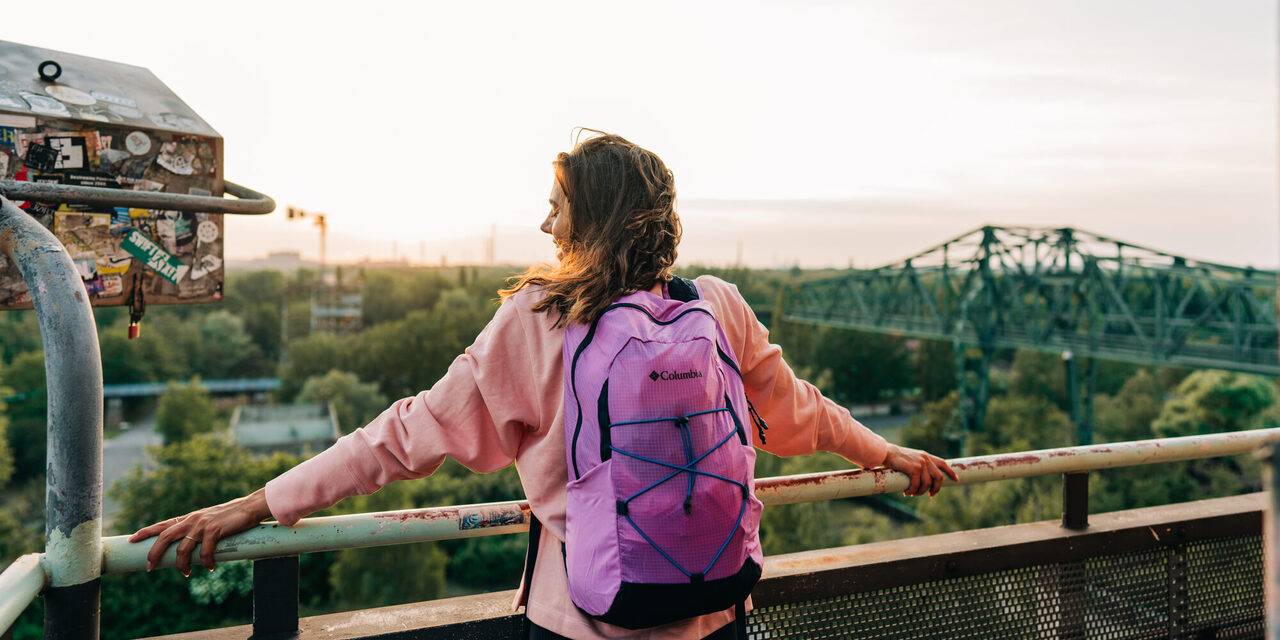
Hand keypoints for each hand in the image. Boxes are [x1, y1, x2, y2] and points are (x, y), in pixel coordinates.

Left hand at [128, 488, 272, 575]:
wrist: (249, 507)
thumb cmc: (231, 517)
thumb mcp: (210, 521)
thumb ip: (198, 530)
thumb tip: (191, 548)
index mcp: (189, 518)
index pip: (162, 524)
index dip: (146, 532)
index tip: (131, 539)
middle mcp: (192, 519)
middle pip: (165, 537)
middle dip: (154, 553)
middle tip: (150, 567)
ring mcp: (202, 524)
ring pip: (182, 548)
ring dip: (181, 564)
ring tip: (185, 573)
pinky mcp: (214, 530)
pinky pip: (204, 551)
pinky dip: (205, 562)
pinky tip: (210, 567)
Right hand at [880, 444, 957, 496]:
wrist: (886, 452)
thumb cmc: (895, 458)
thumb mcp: (910, 459)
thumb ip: (918, 465)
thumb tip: (920, 479)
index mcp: (926, 456)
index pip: (943, 463)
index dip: (951, 472)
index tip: (956, 480)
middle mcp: (926, 459)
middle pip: (939, 477)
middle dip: (936, 488)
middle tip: (931, 495)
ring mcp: (921, 463)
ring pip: (927, 483)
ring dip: (920, 492)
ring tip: (913, 494)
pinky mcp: (914, 468)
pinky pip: (917, 484)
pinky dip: (912, 491)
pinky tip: (907, 492)